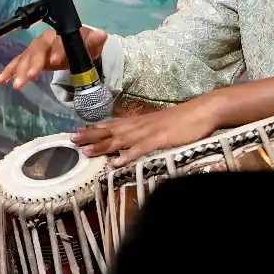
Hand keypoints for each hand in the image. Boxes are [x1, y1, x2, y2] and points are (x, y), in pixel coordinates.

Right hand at [0, 26, 108, 88]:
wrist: (78, 46)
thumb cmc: (85, 46)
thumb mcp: (93, 44)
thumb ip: (95, 41)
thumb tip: (102, 34)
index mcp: (62, 35)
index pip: (58, 41)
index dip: (56, 50)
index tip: (54, 62)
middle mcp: (47, 39)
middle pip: (38, 48)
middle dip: (34, 62)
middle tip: (29, 77)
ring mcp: (37, 48)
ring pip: (27, 56)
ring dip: (20, 69)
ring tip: (17, 84)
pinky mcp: (30, 57)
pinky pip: (17, 62)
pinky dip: (9, 70)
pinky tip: (1, 79)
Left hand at [72, 95, 222, 167]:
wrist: (202, 111)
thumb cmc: (182, 120)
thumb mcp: (158, 125)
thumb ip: (144, 131)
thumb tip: (130, 138)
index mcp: (138, 122)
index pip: (111, 125)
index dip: (93, 129)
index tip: (76, 132)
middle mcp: (139, 126)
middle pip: (110, 131)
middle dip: (90, 136)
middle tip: (71, 140)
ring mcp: (149, 133)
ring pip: (120, 140)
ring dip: (102, 146)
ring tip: (86, 152)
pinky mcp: (160, 140)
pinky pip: (141, 149)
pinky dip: (127, 156)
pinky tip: (116, 162)